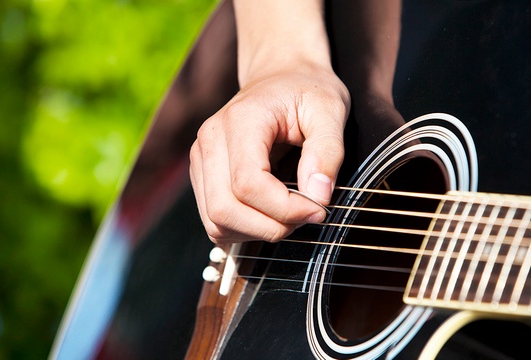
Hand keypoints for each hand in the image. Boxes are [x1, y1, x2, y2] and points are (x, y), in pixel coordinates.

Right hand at [189, 64, 349, 243]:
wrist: (280, 76)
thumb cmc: (305, 90)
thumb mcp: (329, 110)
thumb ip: (328, 152)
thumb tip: (318, 197)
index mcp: (239, 120)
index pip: (248, 184)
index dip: (285, 209)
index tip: (319, 209)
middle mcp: (210, 141)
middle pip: (225, 209)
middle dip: (270, 227)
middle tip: (306, 216)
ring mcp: (201, 160)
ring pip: (215, 222)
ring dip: (256, 232)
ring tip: (289, 215)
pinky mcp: (203, 176)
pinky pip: (214, 221)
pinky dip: (243, 230)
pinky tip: (269, 216)